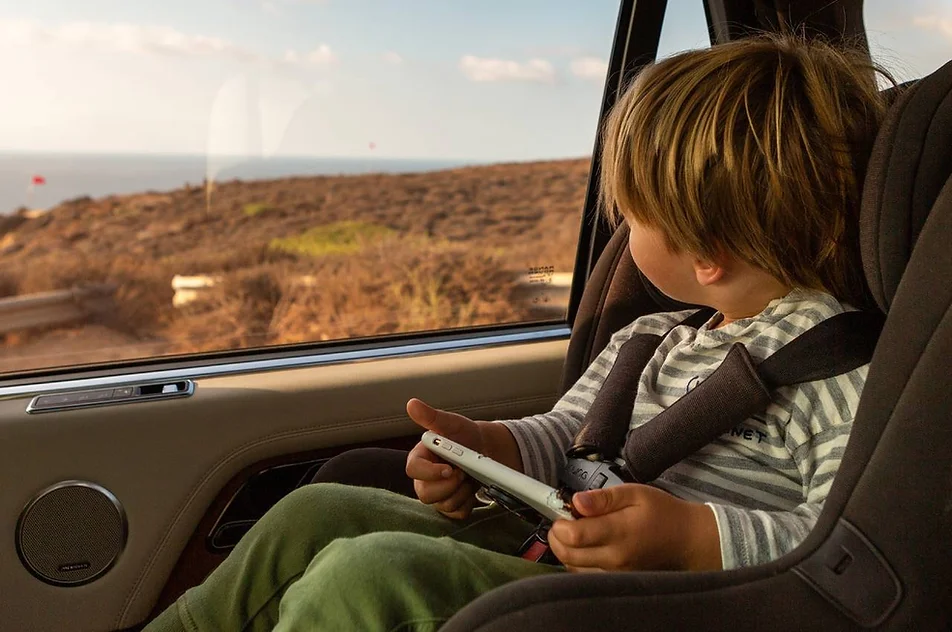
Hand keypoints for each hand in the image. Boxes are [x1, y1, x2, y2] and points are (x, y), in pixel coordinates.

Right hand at [405, 398, 482, 518]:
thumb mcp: (450, 423)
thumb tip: (412, 404)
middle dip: (449, 486)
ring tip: (469, 478)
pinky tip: (471, 490)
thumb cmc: (465, 435)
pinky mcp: (450, 505)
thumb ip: (431, 416)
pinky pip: (456, 514)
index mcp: (420, 458)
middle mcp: (424, 479)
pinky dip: (467, 504)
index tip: (449, 468)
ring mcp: (437, 494)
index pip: (413, 470)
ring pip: (443, 505)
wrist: (485, 450)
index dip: (430, 472)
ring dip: (461, 493)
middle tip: (463, 473)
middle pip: (425, 494)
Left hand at [546, 483, 721, 571]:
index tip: (563, 512)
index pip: (574, 536)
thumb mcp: (635, 494)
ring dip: (564, 549)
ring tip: (574, 531)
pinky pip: (584, 574)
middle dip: (556, 536)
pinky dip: (576, 561)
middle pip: (567, 554)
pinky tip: (584, 546)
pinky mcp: (616, 581)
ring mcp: (615, 574)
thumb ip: (603, 498)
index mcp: (619, 533)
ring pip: (572, 567)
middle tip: (563, 520)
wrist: (687, 540)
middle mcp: (614, 558)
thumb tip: (576, 501)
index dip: (560, 524)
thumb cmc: (662, 513)